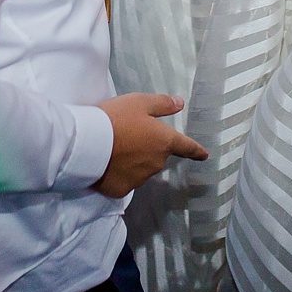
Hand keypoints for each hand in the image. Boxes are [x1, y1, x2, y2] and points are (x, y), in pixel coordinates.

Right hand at [93, 93, 207, 198]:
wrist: (87, 143)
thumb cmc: (115, 118)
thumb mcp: (139, 102)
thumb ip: (162, 104)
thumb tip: (180, 103)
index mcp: (164, 141)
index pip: (187, 147)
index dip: (196, 150)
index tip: (204, 155)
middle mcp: (156, 162)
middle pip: (158, 155)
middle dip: (148, 148)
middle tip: (128, 135)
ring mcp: (140, 178)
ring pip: (142, 168)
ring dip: (134, 160)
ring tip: (114, 148)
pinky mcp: (122, 189)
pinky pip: (124, 180)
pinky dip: (119, 173)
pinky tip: (107, 164)